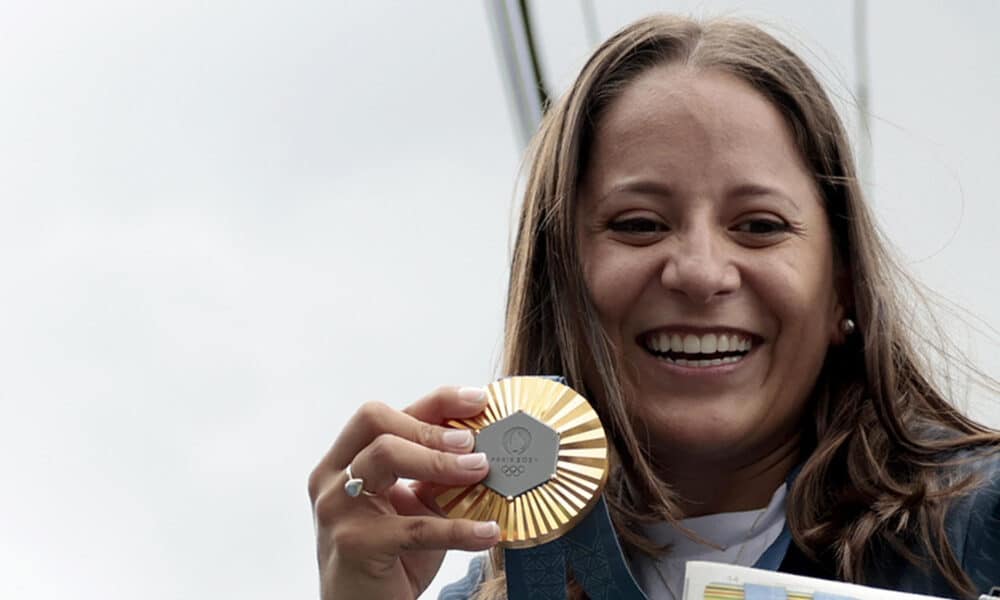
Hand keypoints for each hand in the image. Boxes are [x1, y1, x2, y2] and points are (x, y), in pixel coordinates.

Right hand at [308, 386, 499, 599]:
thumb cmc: (391, 556)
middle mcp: (332, 478)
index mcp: (344, 461)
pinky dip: (458, 528)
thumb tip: (484, 445)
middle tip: (473, 443)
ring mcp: (337, 508)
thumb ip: (434, 473)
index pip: (383, 413)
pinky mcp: (354, 543)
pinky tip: (487, 532)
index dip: (434, 400)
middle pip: (376, 422)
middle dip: (430, 427)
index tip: (477, 399)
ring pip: (385, 455)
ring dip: (440, 460)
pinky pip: (414, 526)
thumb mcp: (414, 505)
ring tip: (481, 471)